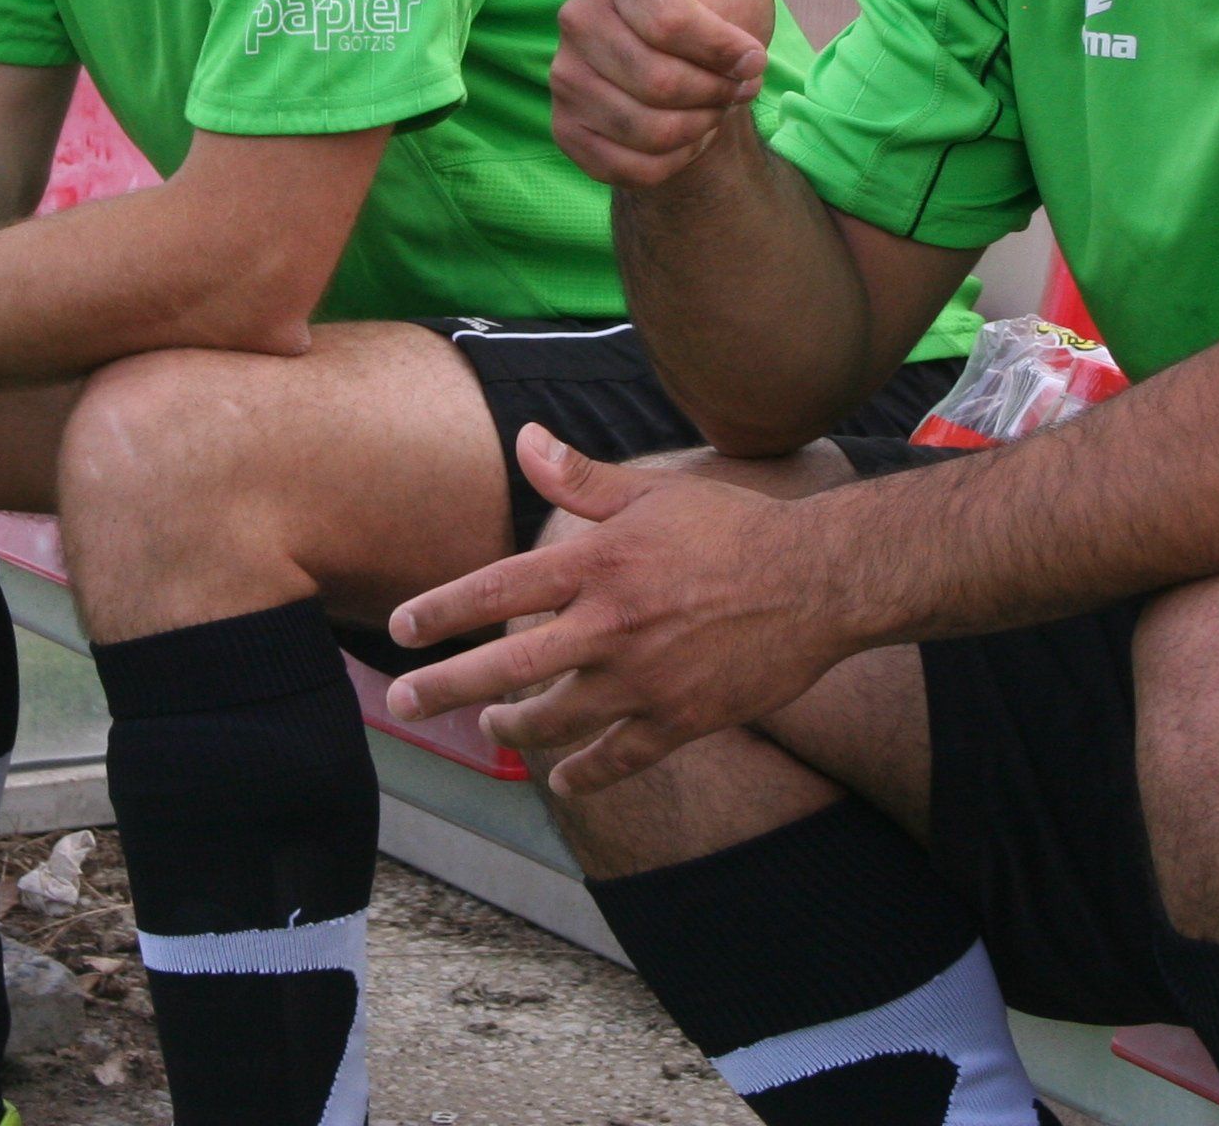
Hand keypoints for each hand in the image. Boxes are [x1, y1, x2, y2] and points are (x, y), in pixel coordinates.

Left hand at [381, 426, 861, 793]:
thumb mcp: (655, 492)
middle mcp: (612, 625)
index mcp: (600, 563)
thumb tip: (525, 440)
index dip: (442, 611)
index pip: (499, 590)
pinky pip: (618, 759)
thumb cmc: (733, 528)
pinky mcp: (682, 719)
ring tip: (490, 726)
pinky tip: (563, 779)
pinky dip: (584, 774)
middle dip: (445, 689)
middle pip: (507, 668)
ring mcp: (646, 679)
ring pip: (555, 721)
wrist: (819, 581)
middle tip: (402, 705)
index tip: (400, 628)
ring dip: (512, 729)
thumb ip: (582, 479)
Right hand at [552, 0, 777, 184]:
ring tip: (707, 107)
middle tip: (732, 88)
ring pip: (645, 129)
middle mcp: (577, 16)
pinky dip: (671, 163)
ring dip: (697, 130)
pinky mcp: (562, 124)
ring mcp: (562, 72)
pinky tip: (682, 136)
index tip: (752, 59)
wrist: (696, 88)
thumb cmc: (717, 14)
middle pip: (659, 82)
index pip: (671, 24)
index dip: (724, 52)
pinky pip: (625, 164)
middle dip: (714, 95)